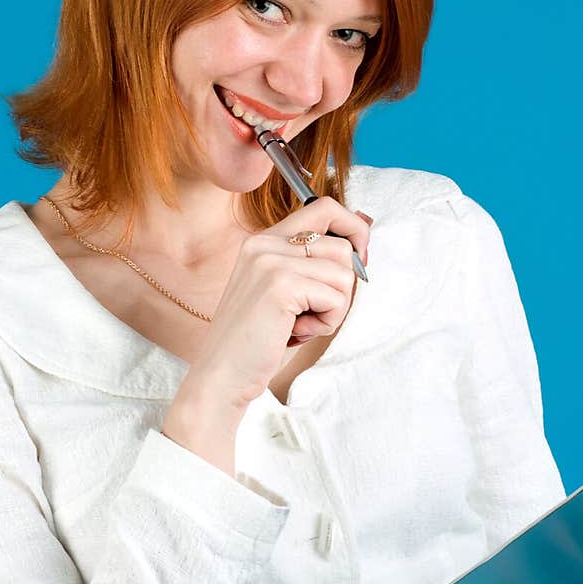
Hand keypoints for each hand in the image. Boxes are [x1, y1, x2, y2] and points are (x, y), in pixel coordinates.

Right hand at [187, 197, 371, 408]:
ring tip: (301, 323)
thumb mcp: (284, 292)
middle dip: (342, 287)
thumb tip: (360, 240)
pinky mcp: (281, 285)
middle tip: (316, 312)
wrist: (222, 375)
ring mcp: (271, 261)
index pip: (323, 208)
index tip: (357, 260)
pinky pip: (336, 298)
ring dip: (334, 308)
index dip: (352, 229)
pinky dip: (326, 322)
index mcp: (263, 241)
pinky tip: (297, 332)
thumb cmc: (256, 341)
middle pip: (342, 246)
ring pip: (344, 273)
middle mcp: (265, 243)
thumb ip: (311, 264)